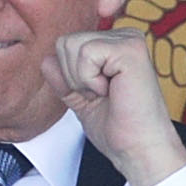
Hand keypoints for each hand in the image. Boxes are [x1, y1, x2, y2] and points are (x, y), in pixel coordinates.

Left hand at [41, 29, 185, 185]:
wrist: (138, 148)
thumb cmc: (118, 127)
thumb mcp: (79, 98)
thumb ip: (63, 78)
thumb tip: (47, 59)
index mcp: (113, 45)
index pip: (65, 45)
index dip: (68, 77)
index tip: (95, 95)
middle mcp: (123, 37)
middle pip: (65, 42)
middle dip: (72, 77)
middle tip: (102, 95)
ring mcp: (129, 40)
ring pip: (72, 45)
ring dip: (81, 79)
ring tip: (107, 93)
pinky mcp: (131, 49)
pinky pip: (86, 53)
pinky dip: (90, 79)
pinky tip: (111, 90)